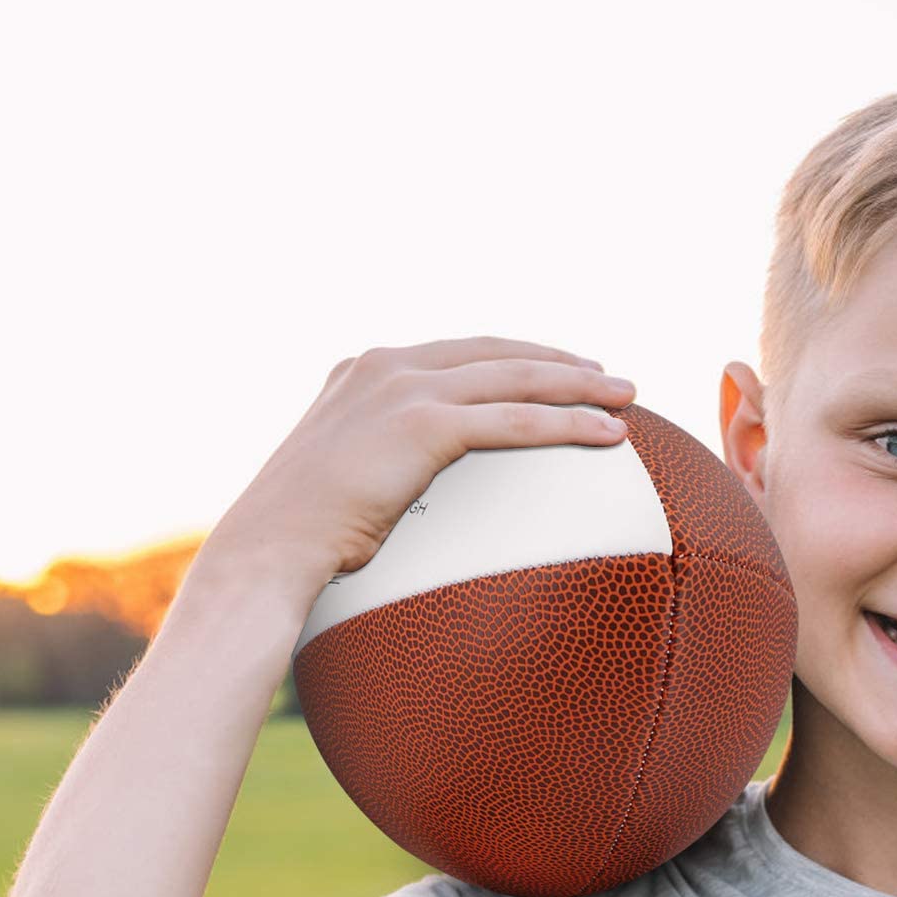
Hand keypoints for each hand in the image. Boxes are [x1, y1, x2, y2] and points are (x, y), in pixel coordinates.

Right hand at [211, 335, 636, 590]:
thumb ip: (377, 459)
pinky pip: (516, 422)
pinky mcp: (423, 425)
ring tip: (626, 398)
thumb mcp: (341, 477)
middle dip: (560, 361)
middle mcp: (386, 366)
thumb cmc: (302, 533)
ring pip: (516, 378)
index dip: (517, 355)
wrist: (269, 547)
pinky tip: (609, 435)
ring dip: (580, 386)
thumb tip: (402, 488)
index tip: (560, 364)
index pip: (460, 350)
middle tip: (609, 376)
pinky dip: (568, 425)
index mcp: (365, 369)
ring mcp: (404, 389)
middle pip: (497, 353)